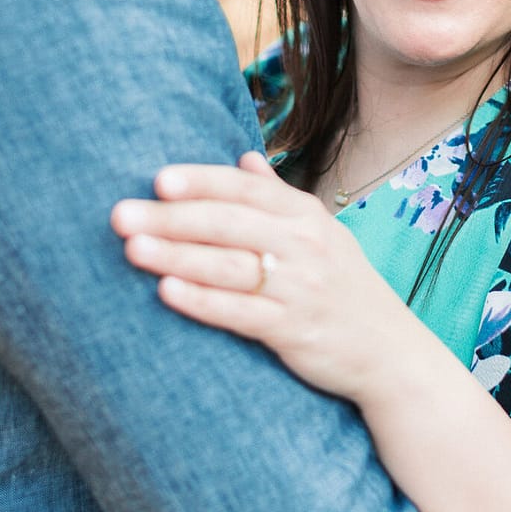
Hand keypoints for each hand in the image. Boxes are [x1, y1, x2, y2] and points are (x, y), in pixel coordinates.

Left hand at [111, 154, 413, 403]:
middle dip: (171, 217)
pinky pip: (241, 314)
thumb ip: (277, 197)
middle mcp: (304, 245)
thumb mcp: (320, 233)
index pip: (244, 189)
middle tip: (120, 214)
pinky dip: (203, 302)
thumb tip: (243, 159)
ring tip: (132, 248)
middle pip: (228, 224)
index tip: (158, 178)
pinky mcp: (295, 331)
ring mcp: (300, 288)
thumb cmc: (342, 287)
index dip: (201, 181)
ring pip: (229, 266)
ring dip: (177, 256)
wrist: (390, 352)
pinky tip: (166, 293)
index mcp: (304, 215)